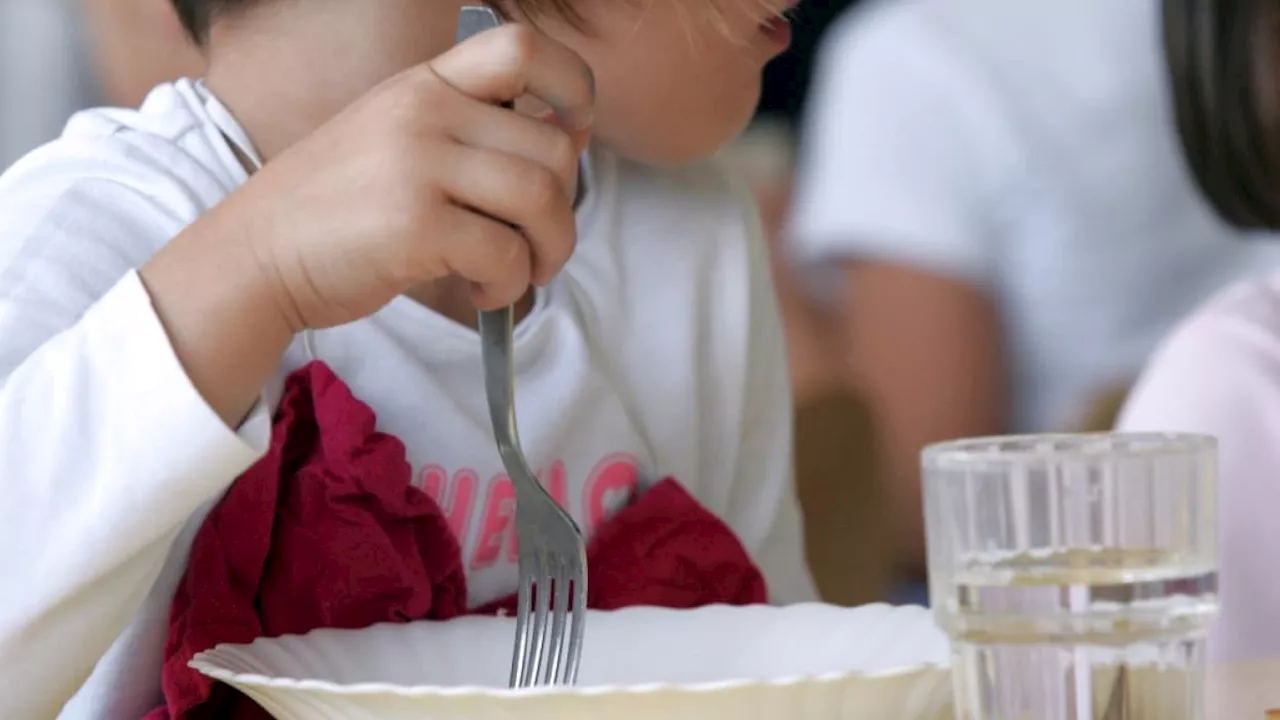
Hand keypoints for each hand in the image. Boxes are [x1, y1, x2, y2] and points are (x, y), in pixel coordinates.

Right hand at [137, 24, 594, 425]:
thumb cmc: (338, 208)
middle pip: (552, 147)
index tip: (573, 130)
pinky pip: (505, 254)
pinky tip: (481, 292)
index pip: (523, 46)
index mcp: (425, 83)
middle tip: (539, 245)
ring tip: (519, 273)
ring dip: (549, 251)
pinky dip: (509, 285)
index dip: (573, 85)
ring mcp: (418, 166)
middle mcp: (424, 112)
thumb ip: (470, 130)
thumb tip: (567, 140)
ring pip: (541, 200)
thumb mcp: (398, 138)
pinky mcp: (414, 225)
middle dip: (565, 209)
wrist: (256, 254)